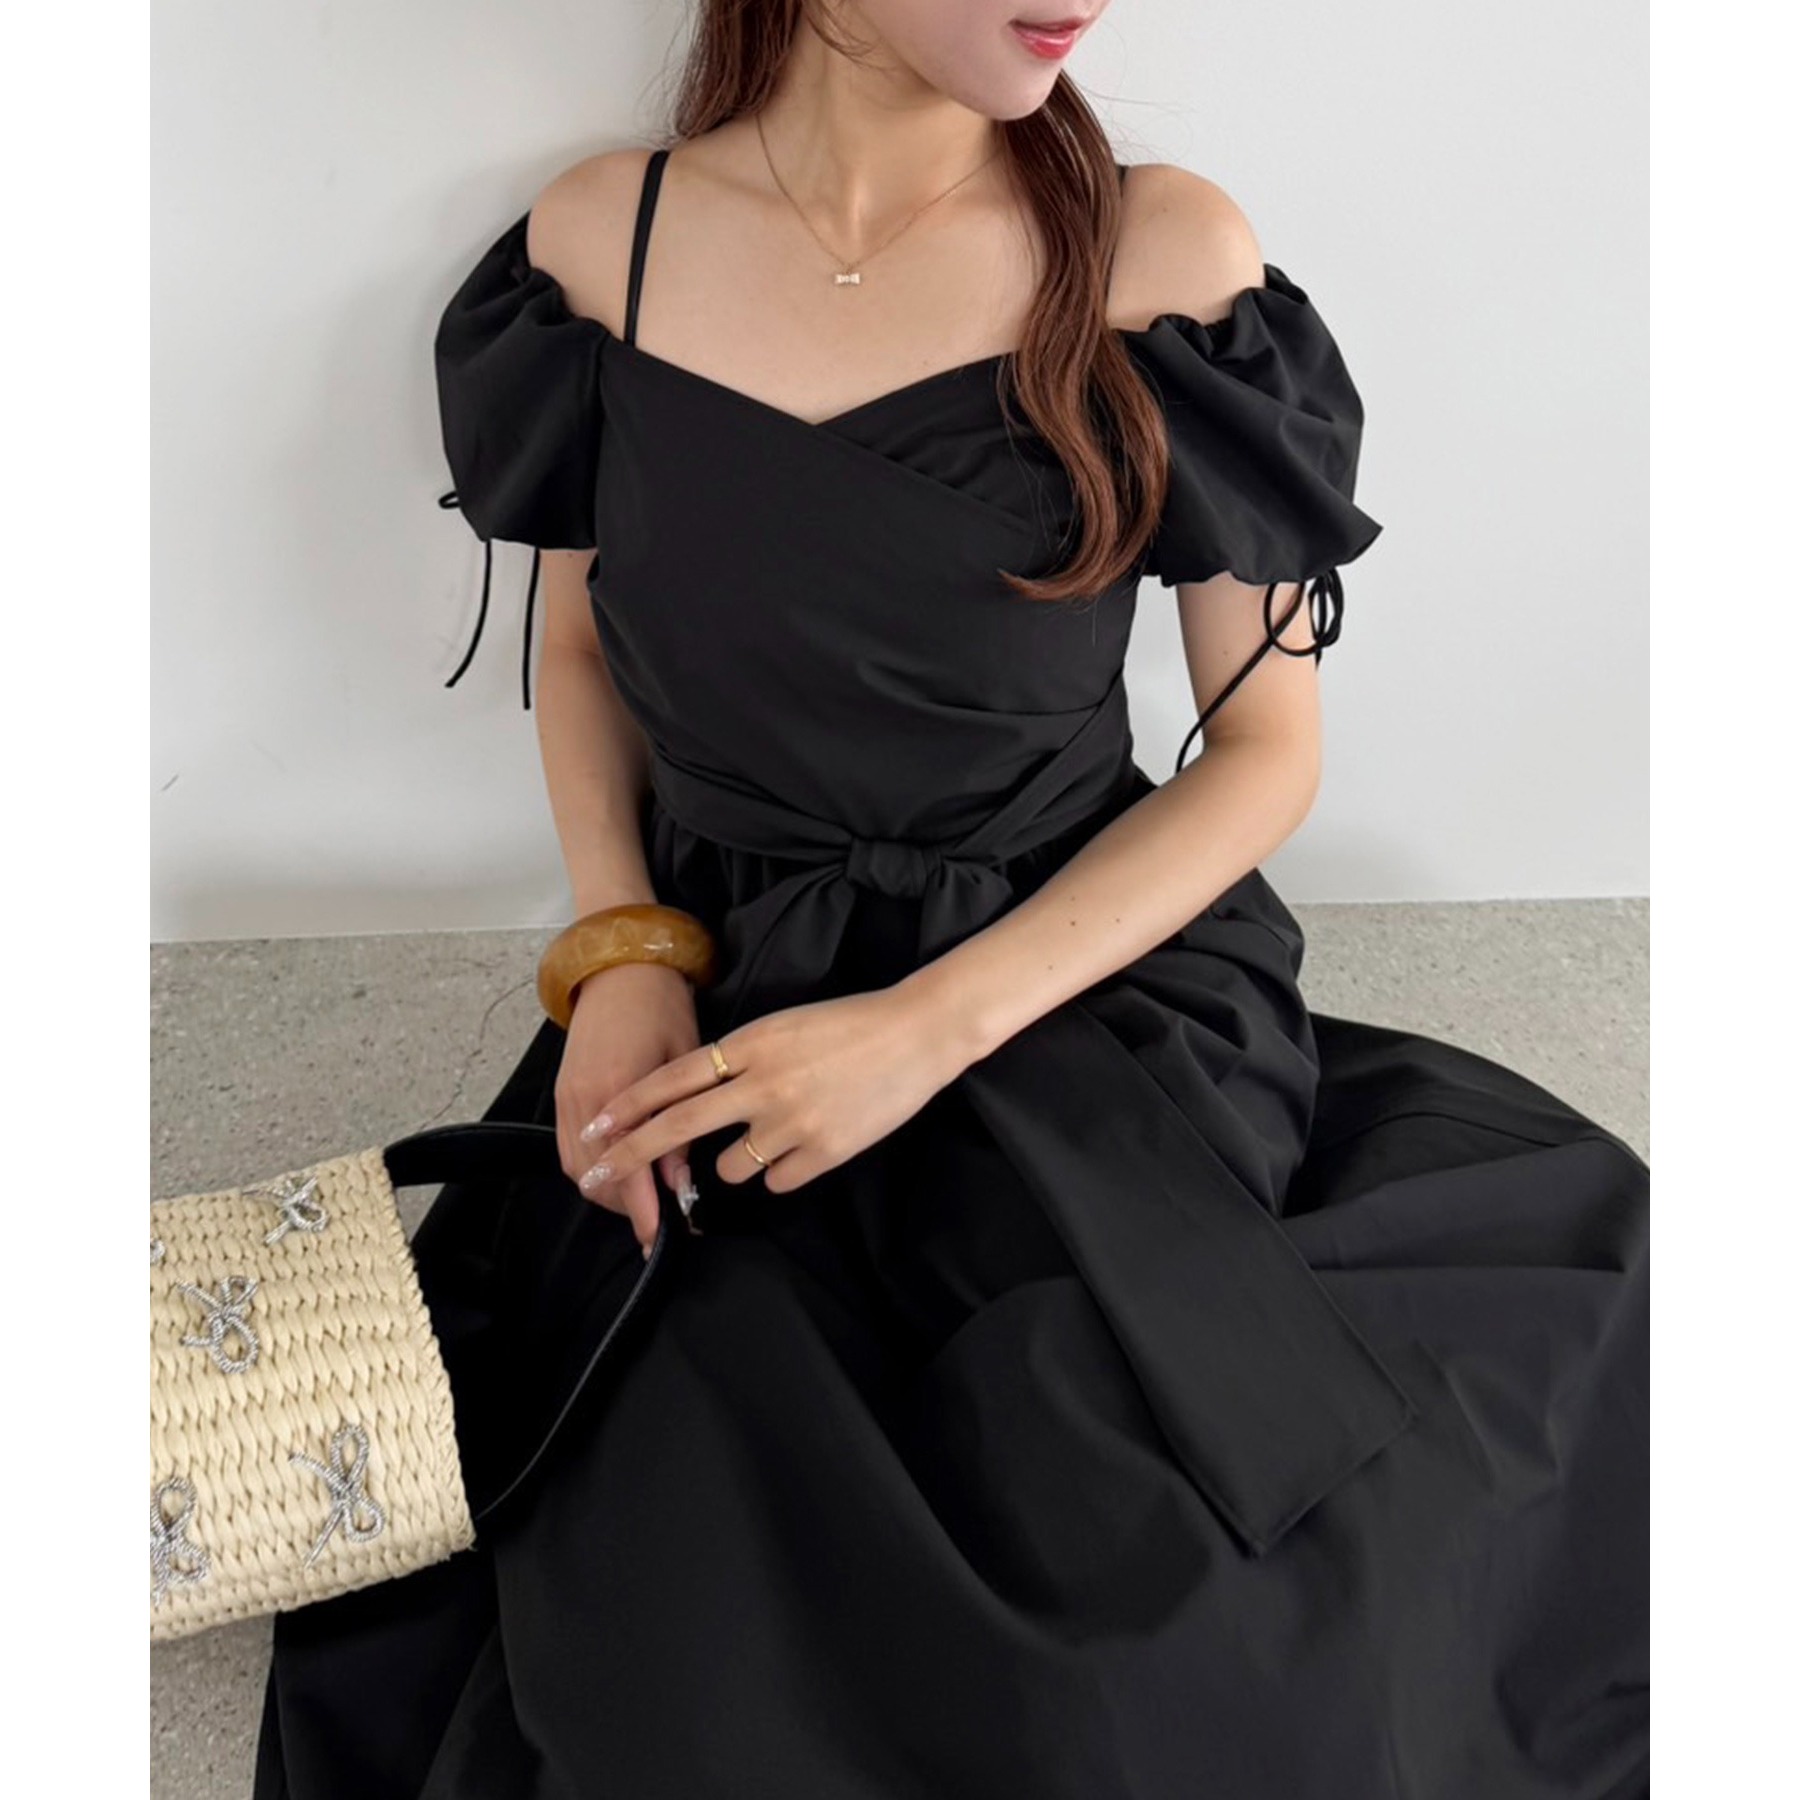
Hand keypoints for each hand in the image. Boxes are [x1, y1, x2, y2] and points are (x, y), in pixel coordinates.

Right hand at [554, 961, 699, 1256]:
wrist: (621, 967)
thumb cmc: (662, 1007)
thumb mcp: (686, 1062)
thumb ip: (679, 1123)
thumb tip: (680, 1179)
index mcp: (620, 1090)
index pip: (630, 1167)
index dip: (644, 1208)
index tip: (661, 1237)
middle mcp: (585, 1101)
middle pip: (597, 1177)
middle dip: (627, 1206)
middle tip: (662, 1222)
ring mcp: (567, 1099)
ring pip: (577, 1169)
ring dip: (608, 1192)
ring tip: (643, 1203)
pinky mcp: (561, 1094)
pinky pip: (567, 1150)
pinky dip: (590, 1170)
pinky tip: (619, 1173)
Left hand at [574, 984, 972, 1201]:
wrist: (916, 1034)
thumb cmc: (850, 1024)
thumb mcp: (783, 1026)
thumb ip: (740, 1059)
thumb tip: (695, 1094)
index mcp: (751, 1043)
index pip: (674, 1078)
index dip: (631, 1105)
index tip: (596, 1125)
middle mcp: (763, 1082)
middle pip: (680, 1127)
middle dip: (632, 1154)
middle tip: (598, 1174)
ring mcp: (793, 1121)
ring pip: (728, 1168)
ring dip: (732, 1163)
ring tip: (770, 1137)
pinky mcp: (823, 1152)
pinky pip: (775, 1181)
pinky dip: (780, 1171)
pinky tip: (805, 1145)